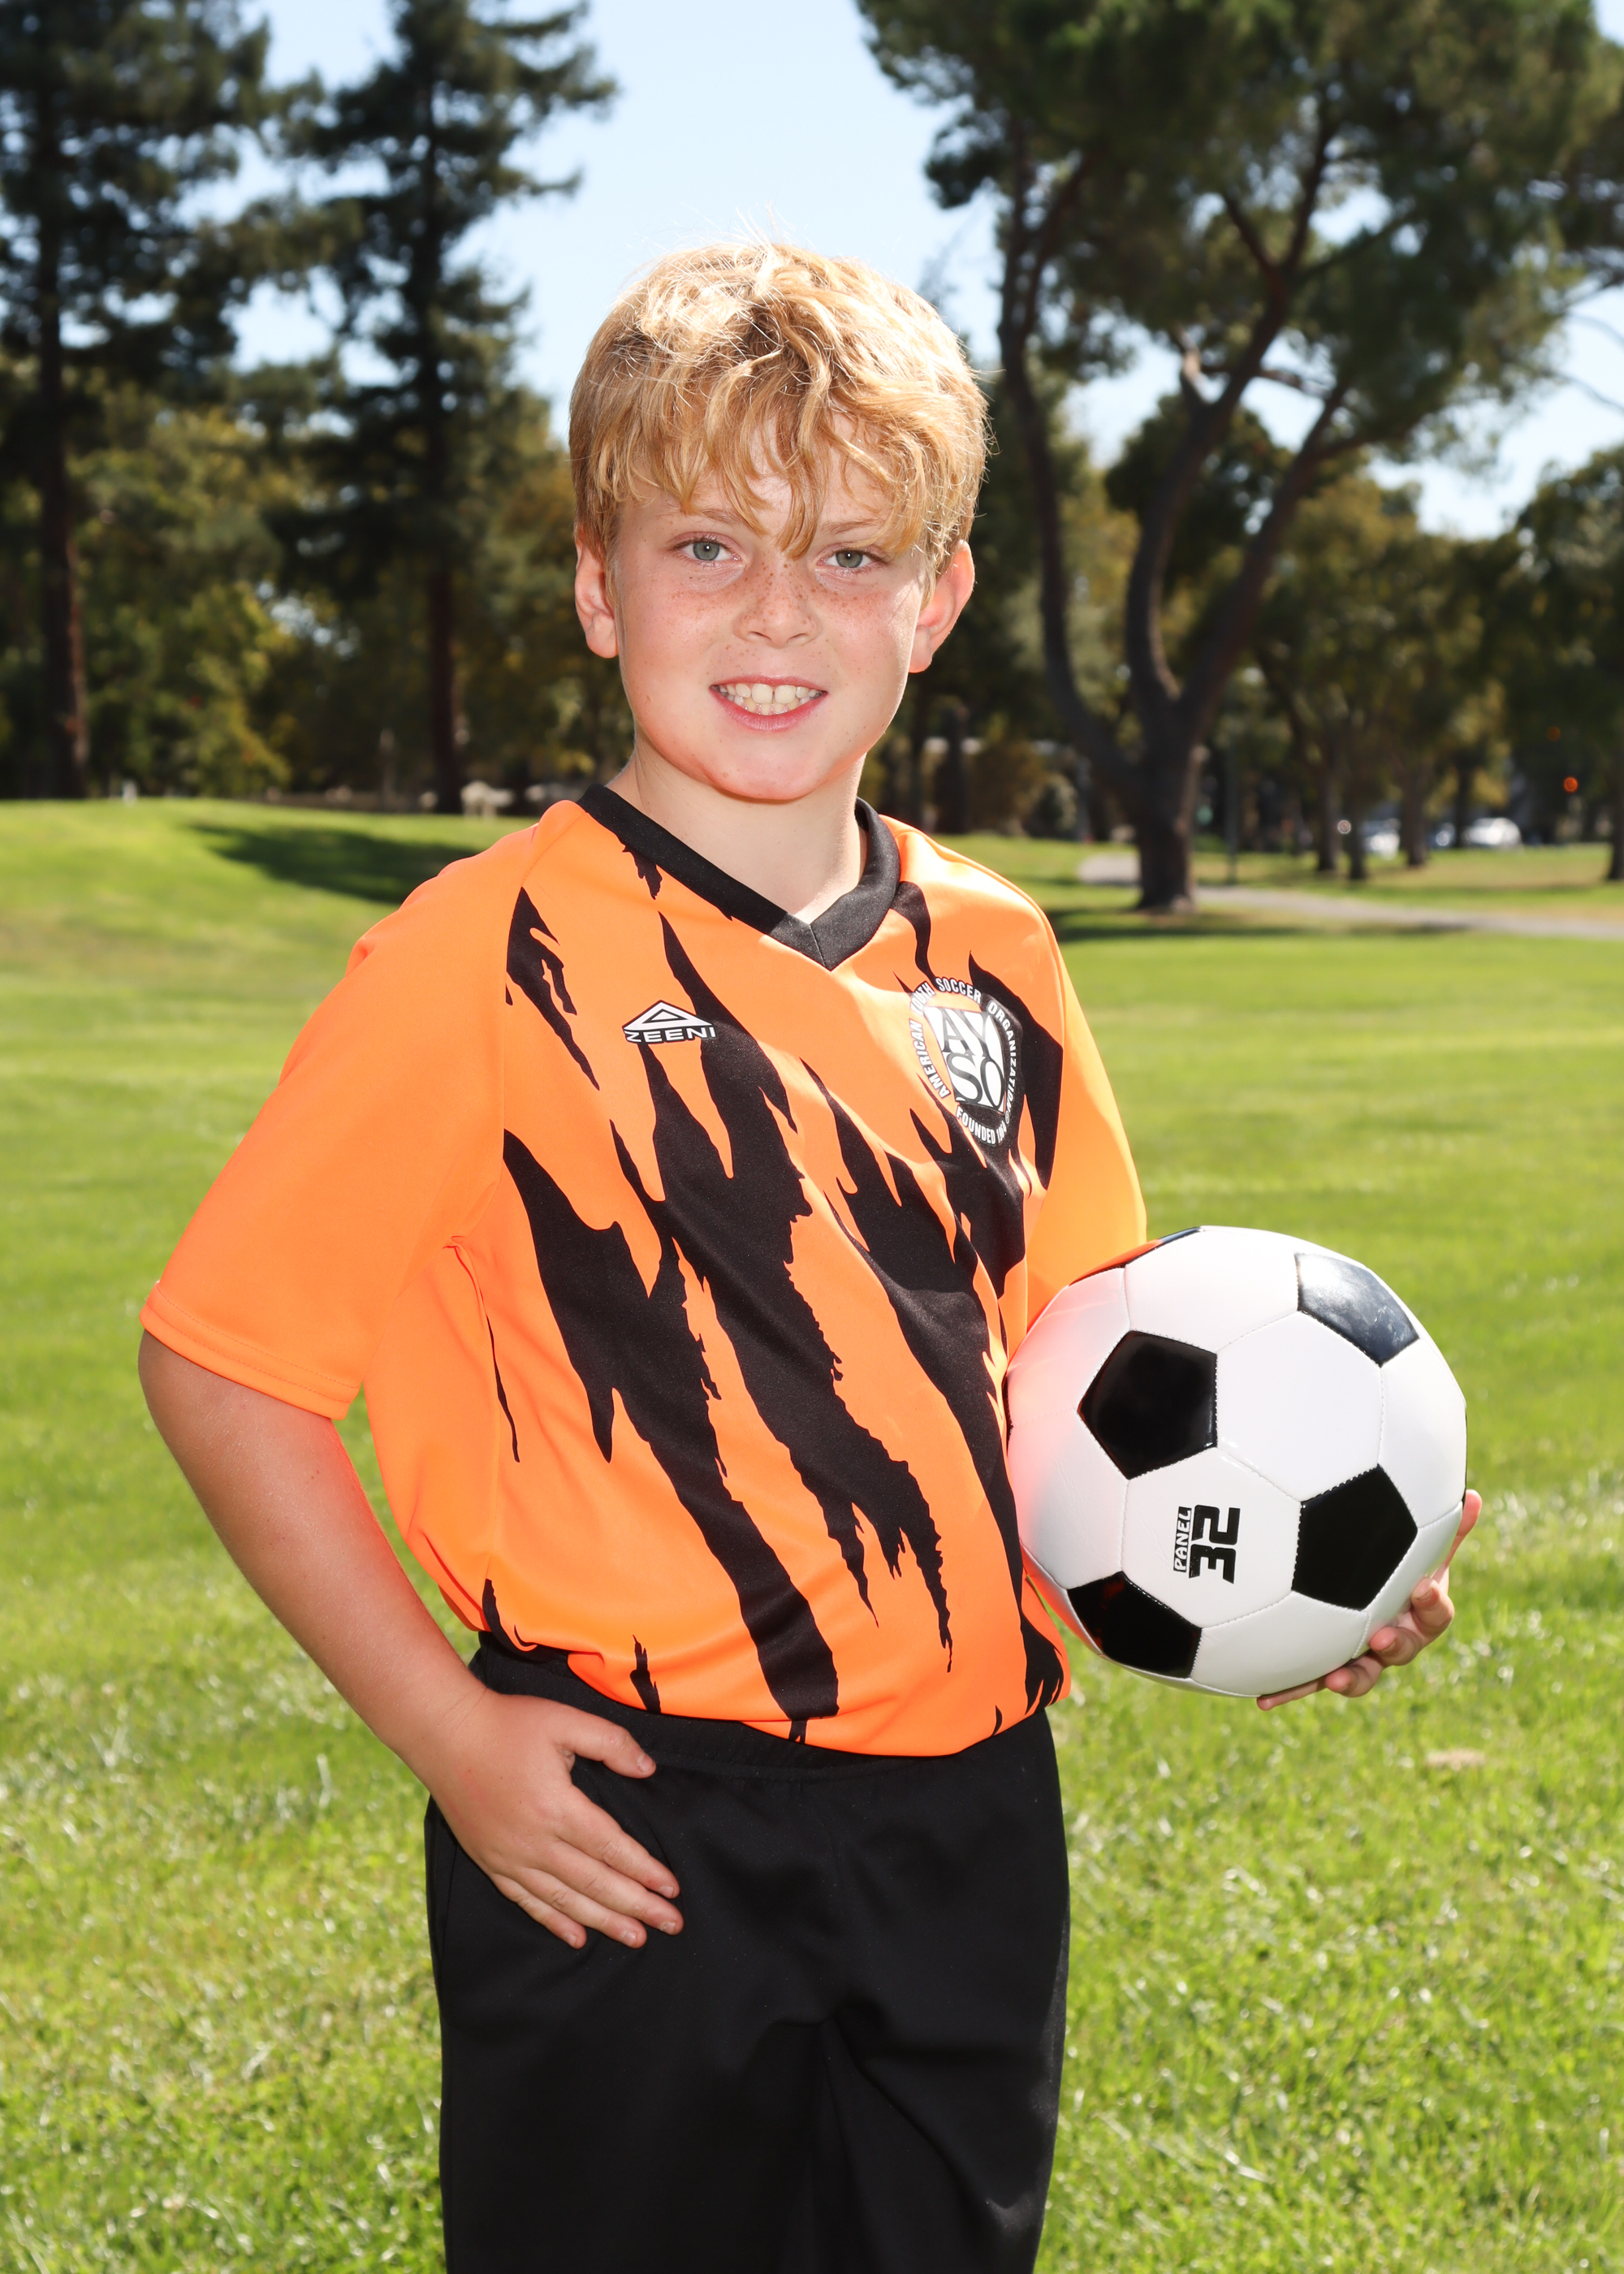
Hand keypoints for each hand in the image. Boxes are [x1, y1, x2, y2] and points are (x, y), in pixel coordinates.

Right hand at [426, 1686, 683, 1948]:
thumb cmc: (508, 1724)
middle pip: (595, 1882)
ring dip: (604, 1922)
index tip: (672, 1887)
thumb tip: (648, 1770)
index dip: (644, 1870)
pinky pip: (527, 1902)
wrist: (445, 1734)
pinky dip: (555, 1922)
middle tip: (670, 1923)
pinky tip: (578, 1938)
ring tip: (637, 1937)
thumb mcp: (565, 1719)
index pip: (611, 1847)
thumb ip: (612, 1743)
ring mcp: (510, 1857)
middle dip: (637, 1906)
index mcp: (557, 1806)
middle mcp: (534, 1841)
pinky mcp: (491, 1862)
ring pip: (565, 1900)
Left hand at [1258, 1489, 1480, 1710]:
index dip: (1433, 1602)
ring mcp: (1361, 1656)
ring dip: (1349, 1679)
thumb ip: (1443, 1528)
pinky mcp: (1327, 1666)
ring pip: (1361, 1676)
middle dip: (1393, 1647)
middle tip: (1381, 1637)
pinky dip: (1289, 1690)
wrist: (1364, 1595)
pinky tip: (1263, 1698)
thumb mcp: (1417, 1545)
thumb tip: (1473, 1496)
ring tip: (1333, 1679)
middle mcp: (1394, 1640)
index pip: (1437, 1612)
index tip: (1422, 1587)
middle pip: (1401, 1652)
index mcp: (1420, 1614)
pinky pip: (1310, 1680)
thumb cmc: (1397, 1567)